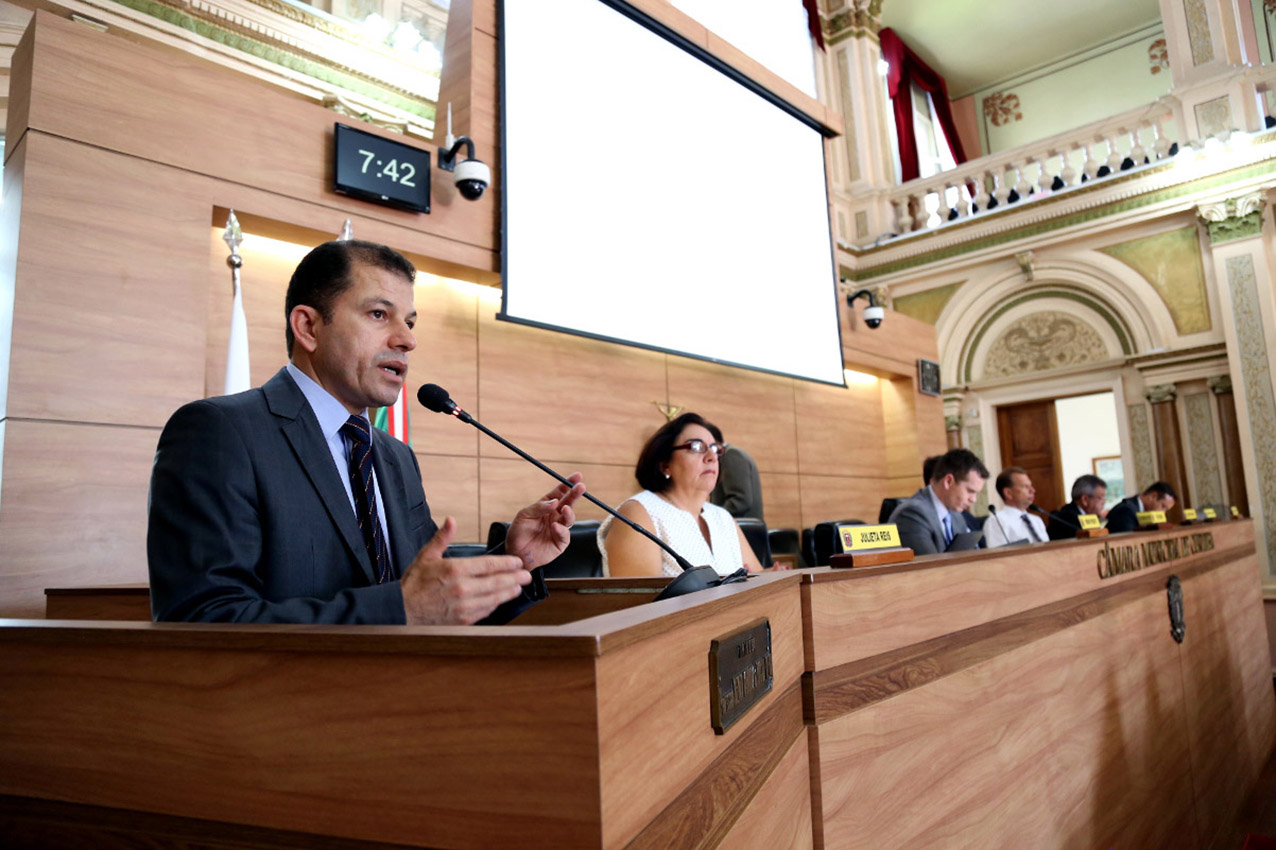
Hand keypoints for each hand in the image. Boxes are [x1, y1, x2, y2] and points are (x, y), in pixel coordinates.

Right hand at [400, 517, 531, 624]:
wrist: (402, 610)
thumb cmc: (414, 583)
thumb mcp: (426, 555)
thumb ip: (442, 538)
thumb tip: (451, 520)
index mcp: (455, 570)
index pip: (489, 565)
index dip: (507, 564)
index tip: (517, 562)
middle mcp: (463, 588)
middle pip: (497, 582)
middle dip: (515, 578)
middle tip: (527, 576)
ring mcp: (464, 606)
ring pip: (494, 598)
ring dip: (509, 592)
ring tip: (518, 587)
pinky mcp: (463, 619)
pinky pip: (485, 611)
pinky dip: (495, 604)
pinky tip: (501, 599)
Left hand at [504, 473, 586, 568]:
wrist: (515, 553)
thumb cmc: (518, 533)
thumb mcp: (523, 515)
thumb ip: (539, 507)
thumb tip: (555, 501)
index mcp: (546, 506)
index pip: (559, 492)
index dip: (568, 484)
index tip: (577, 476)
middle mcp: (555, 516)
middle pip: (568, 502)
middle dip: (575, 494)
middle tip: (581, 487)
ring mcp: (559, 528)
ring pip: (570, 518)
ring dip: (569, 512)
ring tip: (565, 509)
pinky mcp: (560, 542)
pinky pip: (565, 534)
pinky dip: (561, 530)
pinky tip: (555, 527)